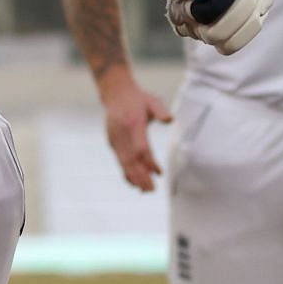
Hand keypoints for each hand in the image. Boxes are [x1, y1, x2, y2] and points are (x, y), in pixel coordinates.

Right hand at [96, 67, 172, 191]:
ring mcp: (115, 138)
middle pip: (131, 159)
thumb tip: (170, 120)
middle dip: (140, 176)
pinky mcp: (112, 142)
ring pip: (123, 162)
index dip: (149, 163)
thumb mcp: (152, 100)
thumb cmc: (138, 98)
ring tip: (144, 190)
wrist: (116, 93)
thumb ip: (161, 110)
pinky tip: (133, 182)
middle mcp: (122, 133)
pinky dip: (126, 171)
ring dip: (133, 177)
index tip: (159, 173)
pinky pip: (119, 160)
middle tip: (151, 190)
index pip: (141, 148)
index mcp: (133, 123)